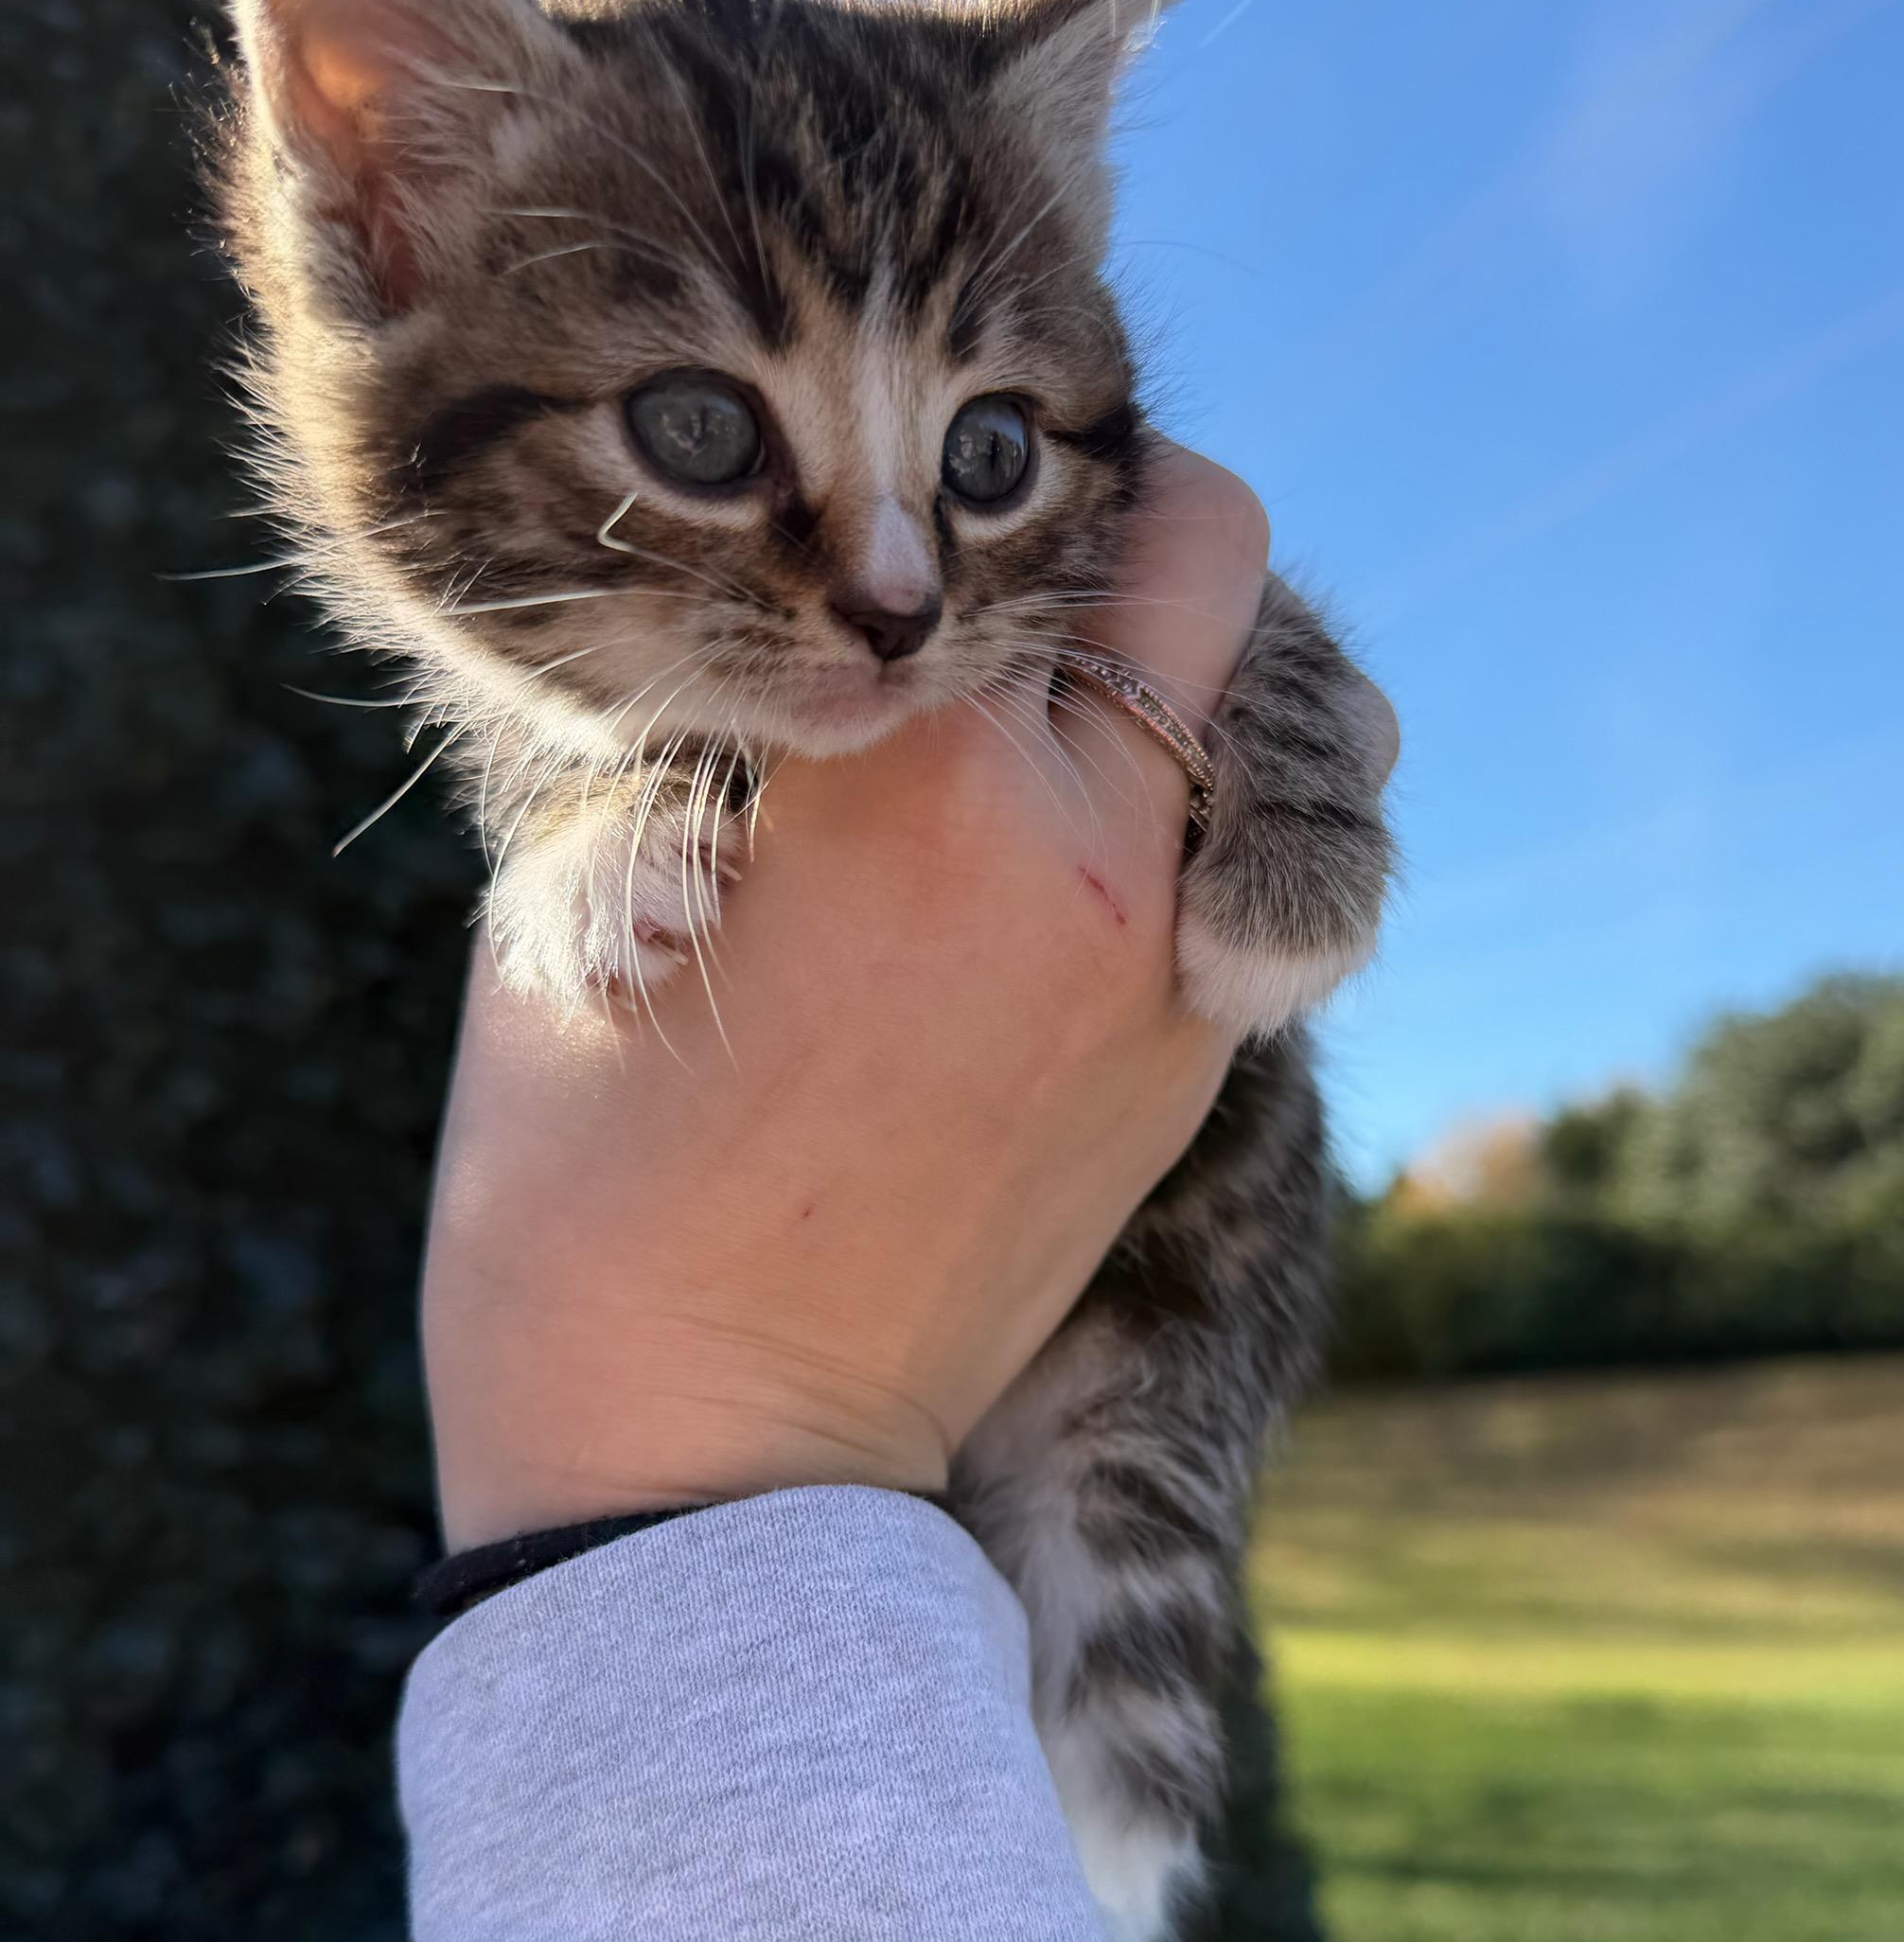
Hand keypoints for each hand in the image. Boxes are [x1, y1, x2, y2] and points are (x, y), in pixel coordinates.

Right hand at [421, 445, 1271, 1548]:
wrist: (708, 1472)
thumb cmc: (585, 1196)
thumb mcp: (580, 909)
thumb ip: (713, 738)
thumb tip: (802, 640)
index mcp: (923, 789)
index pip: (1005, 507)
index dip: (934, 469)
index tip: (884, 487)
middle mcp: (1098, 859)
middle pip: (1213, 553)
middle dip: (1115, 520)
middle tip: (995, 564)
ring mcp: (1174, 978)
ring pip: (1284, 716)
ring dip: (1183, 672)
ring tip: (1044, 715)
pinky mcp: (1197, 1077)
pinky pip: (1252, 866)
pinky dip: (1186, 817)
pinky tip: (1060, 857)